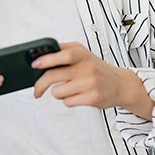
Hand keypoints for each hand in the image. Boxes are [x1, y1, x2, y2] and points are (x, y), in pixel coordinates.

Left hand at [32, 42, 152, 118]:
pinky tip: (77, 95)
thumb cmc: (96, 68)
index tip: (34, 65)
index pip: (63, 54)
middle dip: (40, 84)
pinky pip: (68, 102)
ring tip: (67, 90)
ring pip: (58, 92)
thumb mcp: (83, 54)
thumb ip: (63, 51)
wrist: (121, 85)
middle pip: (54, 76)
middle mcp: (87, 67)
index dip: (46, 59)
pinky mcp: (93, 98)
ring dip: (57, 93)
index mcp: (82, 53)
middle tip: (36, 89)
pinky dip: (67, 100)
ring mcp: (91, 83)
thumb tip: (38, 57)